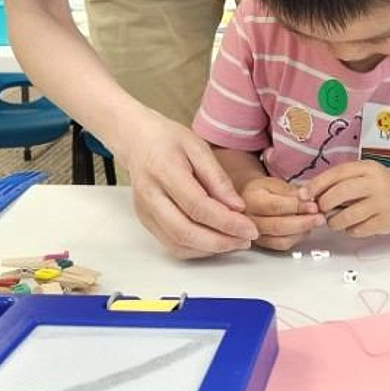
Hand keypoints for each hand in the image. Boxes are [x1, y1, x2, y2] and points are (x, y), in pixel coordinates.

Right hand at [124, 113, 259, 258]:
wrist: (138, 141)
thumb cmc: (170, 141)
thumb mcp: (199, 148)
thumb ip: (218, 178)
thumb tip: (237, 207)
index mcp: (164, 171)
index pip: (198, 206)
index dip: (226, 222)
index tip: (250, 228)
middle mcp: (150, 196)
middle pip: (185, 232)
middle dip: (220, 242)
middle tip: (246, 239)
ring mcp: (145, 212)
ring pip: (177, 244)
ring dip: (209, 249)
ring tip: (235, 241)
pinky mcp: (146, 222)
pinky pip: (171, 245)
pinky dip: (196, 249)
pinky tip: (215, 241)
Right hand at [240, 176, 323, 250]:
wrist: (249, 200)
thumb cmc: (262, 190)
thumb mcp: (275, 183)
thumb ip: (291, 192)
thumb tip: (307, 198)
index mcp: (251, 200)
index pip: (275, 206)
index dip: (297, 207)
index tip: (314, 206)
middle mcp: (249, 220)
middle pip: (278, 226)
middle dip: (304, 222)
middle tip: (320, 217)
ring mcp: (254, 235)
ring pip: (281, 239)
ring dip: (302, 232)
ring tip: (315, 222)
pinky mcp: (263, 244)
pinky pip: (282, 245)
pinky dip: (297, 238)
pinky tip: (305, 229)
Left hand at [306, 160, 389, 237]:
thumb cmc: (376, 185)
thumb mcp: (361, 175)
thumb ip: (338, 181)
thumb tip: (308, 193)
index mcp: (366, 168)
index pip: (337, 173)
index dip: (318, 184)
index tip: (305, 194)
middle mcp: (376, 183)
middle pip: (343, 192)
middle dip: (325, 203)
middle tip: (320, 209)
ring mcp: (383, 203)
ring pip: (350, 215)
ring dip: (335, 221)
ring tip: (333, 222)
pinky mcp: (386, 221)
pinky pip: (361, 229)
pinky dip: (350, 230)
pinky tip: (350, 227)